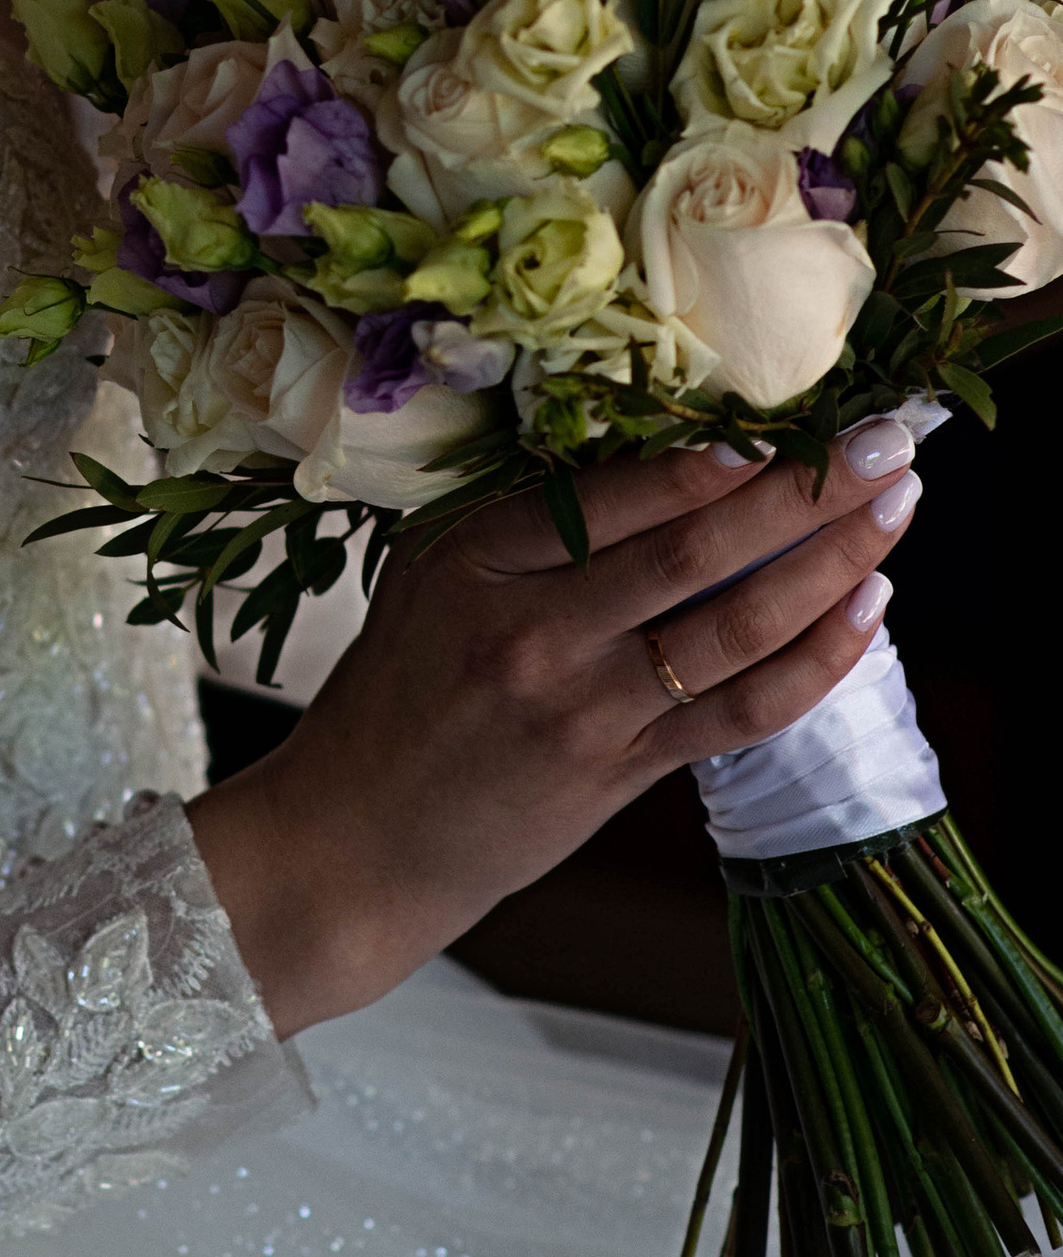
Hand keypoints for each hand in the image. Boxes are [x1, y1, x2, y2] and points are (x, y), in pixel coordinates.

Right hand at [188, 419, 922, 1038]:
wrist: (361, 835)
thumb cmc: (398, 689)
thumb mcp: (429, 573)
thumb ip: (524, 520)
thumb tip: (659, 455)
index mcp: (479, 562)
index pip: (617, 494)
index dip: (713, 457)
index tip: (787, 421)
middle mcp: (536, 632)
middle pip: (697, 550)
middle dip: (805, 492)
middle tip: (882, 446)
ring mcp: (588, 709)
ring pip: (738, 627)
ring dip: (832, 565)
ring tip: (895, 512)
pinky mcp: (624, 771)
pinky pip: (742, 711)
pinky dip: (815, 661)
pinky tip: (865, 612)